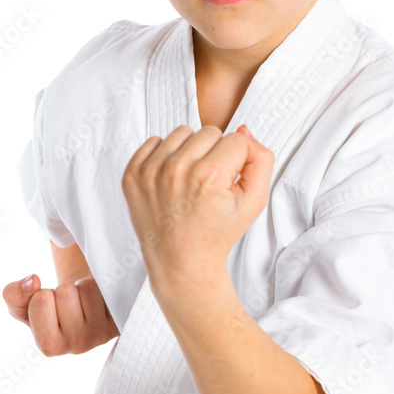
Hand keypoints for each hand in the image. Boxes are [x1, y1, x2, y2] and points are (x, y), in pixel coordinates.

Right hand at [1, 273, 119, 355]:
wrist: (83, 306)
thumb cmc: (52, 307)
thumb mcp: (24, 303)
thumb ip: (13, 295)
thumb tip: (32, 281)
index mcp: (50, 346)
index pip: (40, 300)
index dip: (42, 294)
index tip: (49, 305)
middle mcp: (78, 345)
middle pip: (65, 292)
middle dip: (65, 289)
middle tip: (69, 302)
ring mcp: (103, 333)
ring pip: (87, 288)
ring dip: (83, 286)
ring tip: (84, 301)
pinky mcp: (121, 319)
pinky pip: (108, 288)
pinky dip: (101, 285)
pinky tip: (101, 299)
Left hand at [121, 123, 273, 306]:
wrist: (182, 263)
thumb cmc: (218, 233)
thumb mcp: (255, 201)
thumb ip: (261, 160)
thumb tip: (243, 131)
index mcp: (210, 176)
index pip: (237, 140)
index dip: (239, 161)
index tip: (229, 183)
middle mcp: (178, 169)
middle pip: (210, 131)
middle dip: (216, 154)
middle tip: (211, 184)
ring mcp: (150, 171)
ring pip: (183, 132)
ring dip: (191, 151)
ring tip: (192, 181)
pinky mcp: (132, 174)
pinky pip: (155, 141)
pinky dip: (166, 156)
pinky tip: (172, 181)